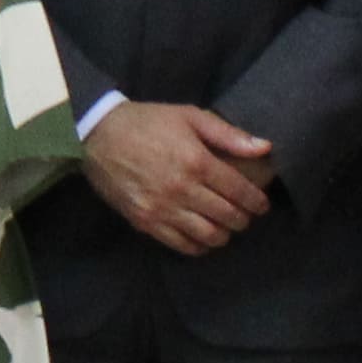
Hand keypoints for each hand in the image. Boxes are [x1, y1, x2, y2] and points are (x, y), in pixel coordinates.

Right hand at [84, 101, 275, 254]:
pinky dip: (198, 246)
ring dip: (223, 235)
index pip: (239, 191)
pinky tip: (202, 238)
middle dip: (243, 218)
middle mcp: (182, 189)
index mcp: (197, 161)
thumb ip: (228, 134)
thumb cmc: (147, 122)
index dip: (256, 201)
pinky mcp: (145, 221)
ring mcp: (162, 209)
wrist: (97, 134)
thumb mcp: (189, 116)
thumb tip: (264, 148)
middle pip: (227, 216)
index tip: (261, 204)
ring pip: (208, 235)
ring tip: (225, 227)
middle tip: (244, 215)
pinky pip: (180, 245)